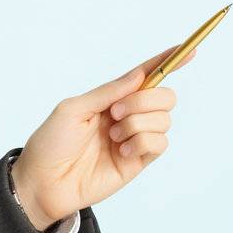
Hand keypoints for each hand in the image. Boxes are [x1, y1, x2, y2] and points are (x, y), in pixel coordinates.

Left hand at [12, 42, 194, 226]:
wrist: (43, 183)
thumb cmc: (51, 143)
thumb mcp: (73, 108)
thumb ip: (108, 91)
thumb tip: (140, 75)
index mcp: (111, 99)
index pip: (146, 76)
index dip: (168, 62)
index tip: (189, 50)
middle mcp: (127, 116)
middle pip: (165, 96)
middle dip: (144, 100)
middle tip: (115, 113)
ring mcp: (134, 139)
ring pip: (164, 119)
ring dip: (137, 124)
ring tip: (112, 138)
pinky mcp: (138, 161)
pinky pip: (160, 143)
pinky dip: (141, 142)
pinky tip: (120, 152)